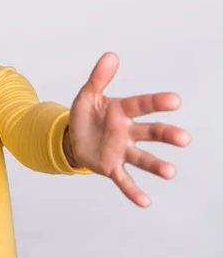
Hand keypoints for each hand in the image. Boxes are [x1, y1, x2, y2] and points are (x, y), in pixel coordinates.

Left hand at [69, 52, 190, 207]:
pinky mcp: (111, 167)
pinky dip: (133, 191)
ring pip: (142, 158)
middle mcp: (127, 131)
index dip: (157, 102)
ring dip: (156, 165)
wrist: (73, 137)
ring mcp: (121, 151)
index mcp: (122, 111)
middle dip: (165, 134)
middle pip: (149, 132)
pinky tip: (145, 202)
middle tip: (183, 139)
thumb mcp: (87, 95)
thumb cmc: (86, 114)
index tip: (175, 100)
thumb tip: (111, 55)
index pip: (141, 105)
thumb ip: (99, 78)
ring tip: (170, 172)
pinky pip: (124, 180)